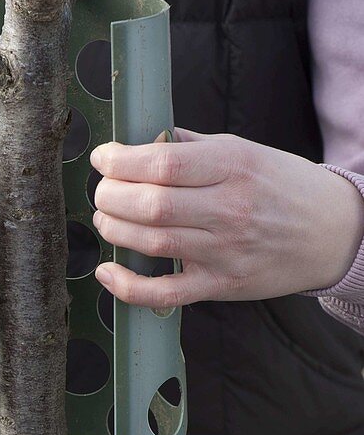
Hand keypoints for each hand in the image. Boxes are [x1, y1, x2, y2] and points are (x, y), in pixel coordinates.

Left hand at [91, 129, 363, 310]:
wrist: (331, 232)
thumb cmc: (283, 188)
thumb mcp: (245, 151)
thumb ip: (192, 147)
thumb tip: (143, 141)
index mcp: (233, 166)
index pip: (163, 161)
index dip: (121, 161)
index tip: (103, 159)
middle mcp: (229, 209)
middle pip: (152, 204)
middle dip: (111, 196)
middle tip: (103, 192)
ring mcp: (225, 251)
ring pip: (153, 243)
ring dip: (115, 230)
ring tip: (106, 218)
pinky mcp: (221, 285)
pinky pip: (166, 293)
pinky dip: (129, 287)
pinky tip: (108, 272)